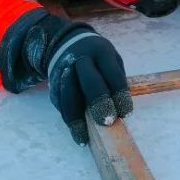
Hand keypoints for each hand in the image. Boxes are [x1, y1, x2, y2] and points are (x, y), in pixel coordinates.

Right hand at [46, 29, 132, 144]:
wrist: (67, 42)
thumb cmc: (98, 58)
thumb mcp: (111, 60)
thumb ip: (115, 80)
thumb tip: (120, 111)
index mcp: (101, 52)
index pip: (112, 74)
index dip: (119, 93)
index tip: (125, 113)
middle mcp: (81, 59)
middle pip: (89, 80)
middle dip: (97, 102)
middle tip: (106, 122)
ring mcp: (64, 70)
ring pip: (68, 95)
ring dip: (76, 118)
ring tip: (84, 137)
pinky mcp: (53, 82)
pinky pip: (59, 102)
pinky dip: (67, 118)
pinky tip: (76, 133)